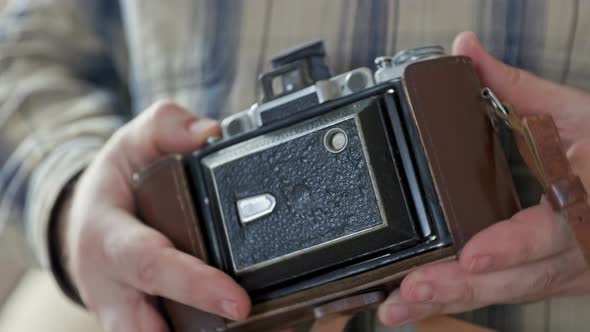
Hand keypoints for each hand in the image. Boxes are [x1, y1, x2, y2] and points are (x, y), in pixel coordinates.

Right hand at [59, 101, 250, 331]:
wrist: (83, 225)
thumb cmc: (112, 188)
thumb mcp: (130, 144)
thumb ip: (166, 127)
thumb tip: (210, 133)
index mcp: (109, 240)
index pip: (151, 265)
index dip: (193, 285)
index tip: (238, 302)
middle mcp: (113, 288)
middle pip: (149, 329)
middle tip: (251, 326)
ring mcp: (126, 314)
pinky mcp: (143, 324)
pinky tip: (255, 328)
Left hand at [378, 31, 589, 325]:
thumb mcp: (570, 113)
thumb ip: (514, 85)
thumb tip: (466, 50)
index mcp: (587, 200)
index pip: (551, 229)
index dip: (512, 245)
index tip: (473, 255)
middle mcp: (577, 247)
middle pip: (519, 276)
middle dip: (461, 287)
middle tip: (411, 292)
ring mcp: (565, 270)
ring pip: (506, 293)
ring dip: (452, 301)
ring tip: (400, 306)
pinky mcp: (550, 280)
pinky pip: (503, 294)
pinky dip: (461, 299)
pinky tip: (419, 303)